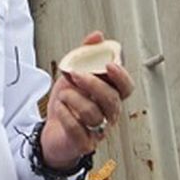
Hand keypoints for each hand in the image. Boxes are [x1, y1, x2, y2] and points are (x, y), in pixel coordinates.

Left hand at [40, 31, 134, 168]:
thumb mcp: (74, 73)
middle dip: (92, 84)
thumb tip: (97, 36)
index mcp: (110, 96)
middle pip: (111, 99)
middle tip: (75, 74)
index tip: (108, 65)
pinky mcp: (84, 144)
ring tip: (64, 94)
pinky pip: (78, 130)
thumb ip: (86, 54)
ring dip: (74, 99)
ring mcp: (98, 130)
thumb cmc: (68, 103)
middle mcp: (108, 114)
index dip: (121, 76)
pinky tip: (60, 108)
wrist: (52, 131)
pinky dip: (66, 116)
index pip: (126, 87)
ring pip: (94, 114)